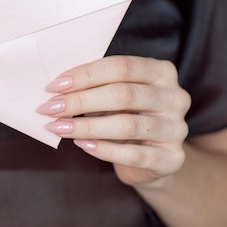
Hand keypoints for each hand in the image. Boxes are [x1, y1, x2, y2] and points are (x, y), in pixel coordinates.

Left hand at [38, 55, 190, 187]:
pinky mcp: (173, 158)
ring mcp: (177, 129)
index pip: (122, 67)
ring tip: (59, 128)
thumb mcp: (114, 95)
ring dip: (86, 127)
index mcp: (161, 72)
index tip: (54, 86)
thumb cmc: (126, 117)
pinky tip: (82, 145)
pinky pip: (134, 154)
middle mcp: (175, 97)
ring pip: (128, 125)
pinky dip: (104, 150)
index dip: (85, 75)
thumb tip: (56, 88)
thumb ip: (95, 86)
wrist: (152, 160)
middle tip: (50, 108)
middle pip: (123, 94)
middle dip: (81, 101)